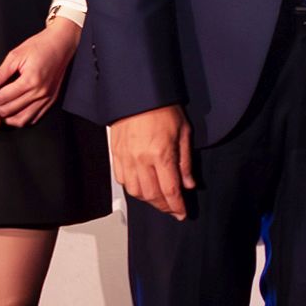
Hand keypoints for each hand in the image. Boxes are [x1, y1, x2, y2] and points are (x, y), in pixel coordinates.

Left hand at [0, 17, 80, 125]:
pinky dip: (22, 118)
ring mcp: (47, 99)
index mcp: (30, 80)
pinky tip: (14, 112)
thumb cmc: (39, 46)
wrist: (61, 44)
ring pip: (22, 119)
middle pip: (10, 111)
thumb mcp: (15, 55)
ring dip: (8, 118)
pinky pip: (34, 118)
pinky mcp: (51, 100)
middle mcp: (40, 93)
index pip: (3, 98)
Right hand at [109, 105, 193, 219]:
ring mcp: (126, 158)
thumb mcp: (183, 132)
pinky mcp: (116, 154)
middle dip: (164, 206)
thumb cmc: (162, 107)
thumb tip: (189, 184)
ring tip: (159, 199)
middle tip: (173, 209)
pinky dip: (133, 188)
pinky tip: (142, 187)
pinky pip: (122, 180)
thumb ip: (185, 162)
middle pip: (152, 195)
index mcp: (161, 154)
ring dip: (149, 200)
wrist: (138, 92)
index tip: (182, 213)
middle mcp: (141, 160)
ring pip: (136, 192)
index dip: (177, 206)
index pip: (170, 190)